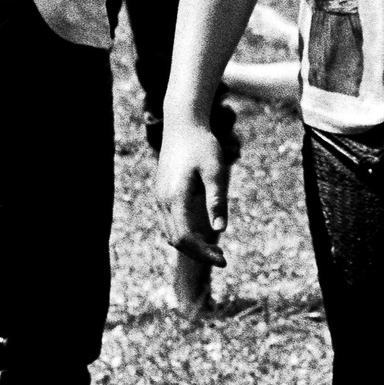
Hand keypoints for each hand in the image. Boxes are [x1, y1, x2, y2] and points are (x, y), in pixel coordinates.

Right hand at [156, 118, 231, 266]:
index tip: (223, 260)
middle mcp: (163, 200)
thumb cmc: (203, 145)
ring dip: (190, 244)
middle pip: (176, 239)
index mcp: (175, 197)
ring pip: (170, 232)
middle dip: (198, 253)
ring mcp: (160, 197)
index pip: (185, 237)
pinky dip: (183, 233)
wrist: (183, 124)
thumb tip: (220, 230)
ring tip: (214, 249)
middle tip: (222, 257)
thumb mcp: (216, 170)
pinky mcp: (162, 192)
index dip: (203, 253)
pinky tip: (201, 233)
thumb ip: (217, 200)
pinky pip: (169, 222)